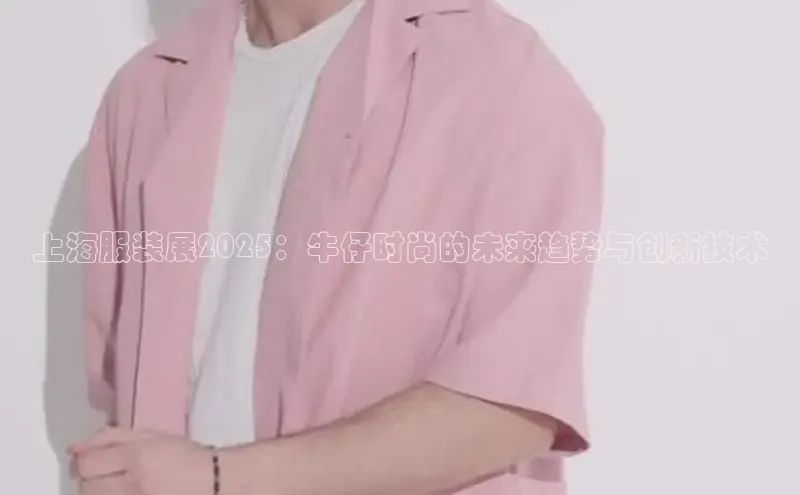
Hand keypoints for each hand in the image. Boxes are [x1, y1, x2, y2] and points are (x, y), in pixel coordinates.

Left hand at [68, 426, 213, 494]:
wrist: (215, 483)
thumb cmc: (186, 456)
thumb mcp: (153, 437)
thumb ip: (112, 437)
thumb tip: (74, 447)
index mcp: (137, 457)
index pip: (89, 463)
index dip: (84, 461)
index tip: (93, 459)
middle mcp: (134, 485)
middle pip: (87, 487)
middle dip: (90, 479)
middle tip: (105, 473)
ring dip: (98, 491)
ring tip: (116, 485)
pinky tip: (122, 491)